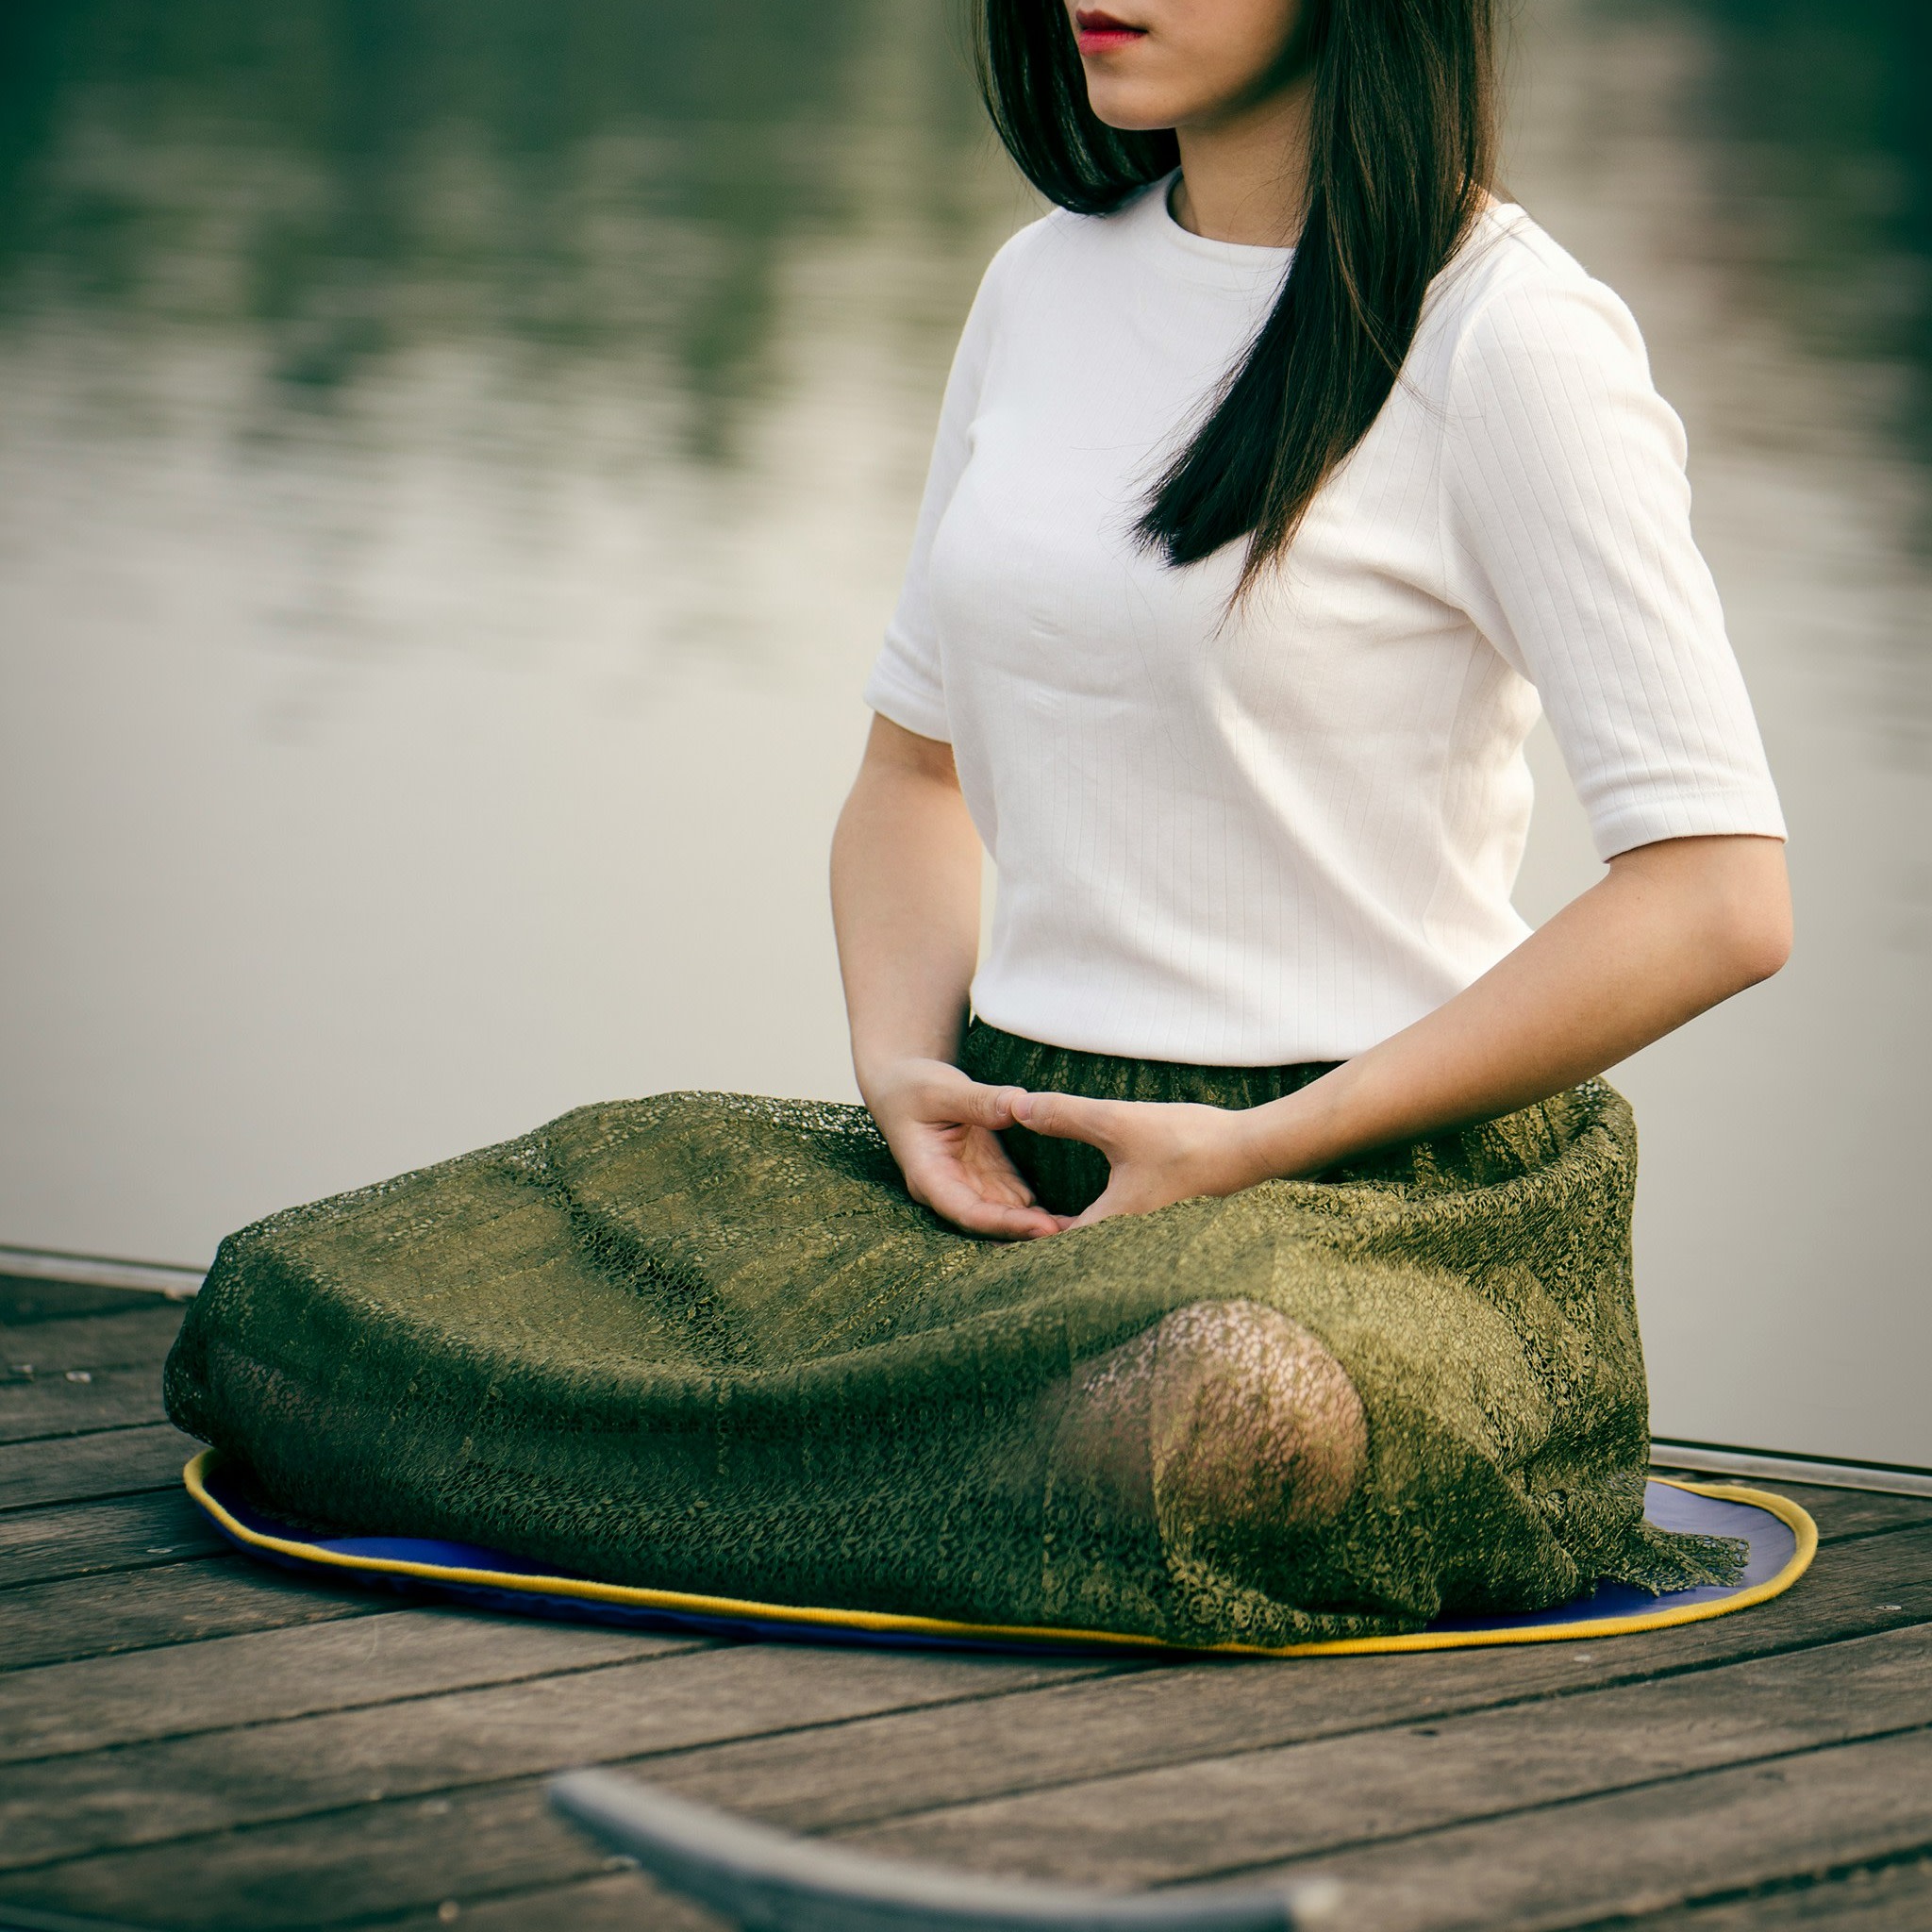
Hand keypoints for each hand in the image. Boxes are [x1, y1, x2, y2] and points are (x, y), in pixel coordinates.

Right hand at [863, 1058, 1068, 1239]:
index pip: (967, 1212)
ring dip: (1041, 1227)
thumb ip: (978, 1100)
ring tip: (1087, 1234)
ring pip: (1008, 1216)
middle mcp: (951, 1190)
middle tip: (1077, 1238)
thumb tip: (1019, 1105)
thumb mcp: (941, 1089)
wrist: (904, 1084)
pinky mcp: (989, 1175)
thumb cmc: (913, 1087)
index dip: (1005, 1223)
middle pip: (992, 1224)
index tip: (1043, 1227)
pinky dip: (1042, 1209)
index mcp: (929, 1177)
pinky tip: (1076, 1218)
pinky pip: (1019, 1199)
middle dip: (1030, 1233)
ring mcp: (971, 1185)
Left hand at [1008, 1091, 1274, 1227]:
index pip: (1051, 1243)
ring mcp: (1150, 1236)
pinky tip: (1095, 1202)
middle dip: (1043, 1233)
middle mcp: (1128, 1241)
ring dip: (1072, 1227)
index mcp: (1109, 1224)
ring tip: (1043, 1214)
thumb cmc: (1187, 1140)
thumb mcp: (1117, 1121)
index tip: (994, 1221)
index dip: (1021, 1232)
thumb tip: (1016, 1108)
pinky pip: (1119, 1230)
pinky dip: (1100, 1220)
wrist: (1252, 1150)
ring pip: (1097, 1239)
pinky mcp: (1165, 1221)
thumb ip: (1064, 1115)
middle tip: (1008, 1218)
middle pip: (1072, 1247)